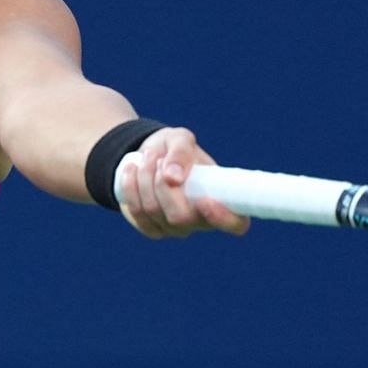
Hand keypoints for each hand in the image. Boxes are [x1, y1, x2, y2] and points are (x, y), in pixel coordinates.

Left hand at [115, 127, 250, 239]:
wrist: (147, 156)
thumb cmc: (173, 148)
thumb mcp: (179, 139)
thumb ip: (181, 152)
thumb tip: (173, 178)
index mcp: (221, 199)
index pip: (236, 224)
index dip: (223, 218)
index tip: (205, 200)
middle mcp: (201, 220)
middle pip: (181, 218)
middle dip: (162, 185)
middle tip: (157, 159)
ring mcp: (176, 228)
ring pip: (155, 213)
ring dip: (144, 180)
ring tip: (145, 158)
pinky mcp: (153, 228)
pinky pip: (138, 215)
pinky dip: (131, 189)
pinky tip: (131, 171)